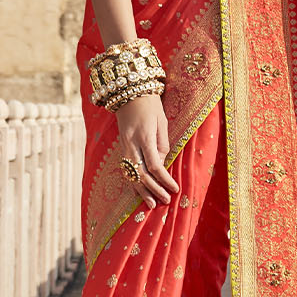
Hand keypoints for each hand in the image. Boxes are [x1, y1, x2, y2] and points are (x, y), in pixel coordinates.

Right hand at [116, 92, 178, 207]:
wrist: (129, 92)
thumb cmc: (150, 105)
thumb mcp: (162, 121)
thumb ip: (163, 144)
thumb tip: (162, 164)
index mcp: (144, 136)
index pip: (154, 165)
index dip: (164, 180)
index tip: (174, 189)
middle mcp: (131, 143)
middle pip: (141, 173)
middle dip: (154, 190)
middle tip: (165, 201)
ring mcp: (123, 146)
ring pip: (131, 174)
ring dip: (141, 191)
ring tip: (152, 204)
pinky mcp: (121, 147)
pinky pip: (126, 169)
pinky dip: (133, 182)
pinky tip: (139, 193)